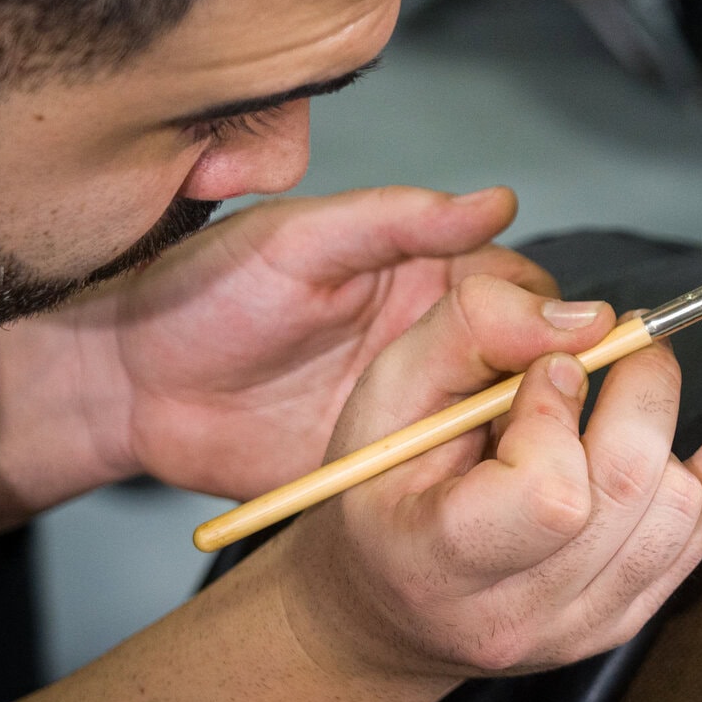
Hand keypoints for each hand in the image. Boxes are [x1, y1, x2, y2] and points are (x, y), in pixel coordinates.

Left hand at [76, 186, 559, 499]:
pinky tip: (501, 500)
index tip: (575, 339)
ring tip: (539, 458)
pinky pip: (457, 483)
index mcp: (426, 275)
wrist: (127, 387)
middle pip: (534, 363)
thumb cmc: (201, 293)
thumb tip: (496, 201)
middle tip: (560, 406)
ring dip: (530, 442)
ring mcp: (417, 410)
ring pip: (507, 427)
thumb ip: (398, 218)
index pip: (526, 290)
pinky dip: (487, 492)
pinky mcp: (391, 469)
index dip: (556, 315)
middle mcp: (435, 341)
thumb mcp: (300, 242)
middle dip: (558, 384)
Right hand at [276, 274, 701, 679]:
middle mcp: (523, 612)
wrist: (385, 606)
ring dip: (665, 423)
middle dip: (635, 393)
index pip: (552, 495)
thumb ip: (473, 330)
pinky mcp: (634, 610)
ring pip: (682, 507)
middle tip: (601, 355)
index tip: (536, 376)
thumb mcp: (384, 391)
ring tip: (623, 387)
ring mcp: (589, 623)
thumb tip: (592, 319)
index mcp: (445, 561)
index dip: (558, 412)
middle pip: (634, 490)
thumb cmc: (377, 489)